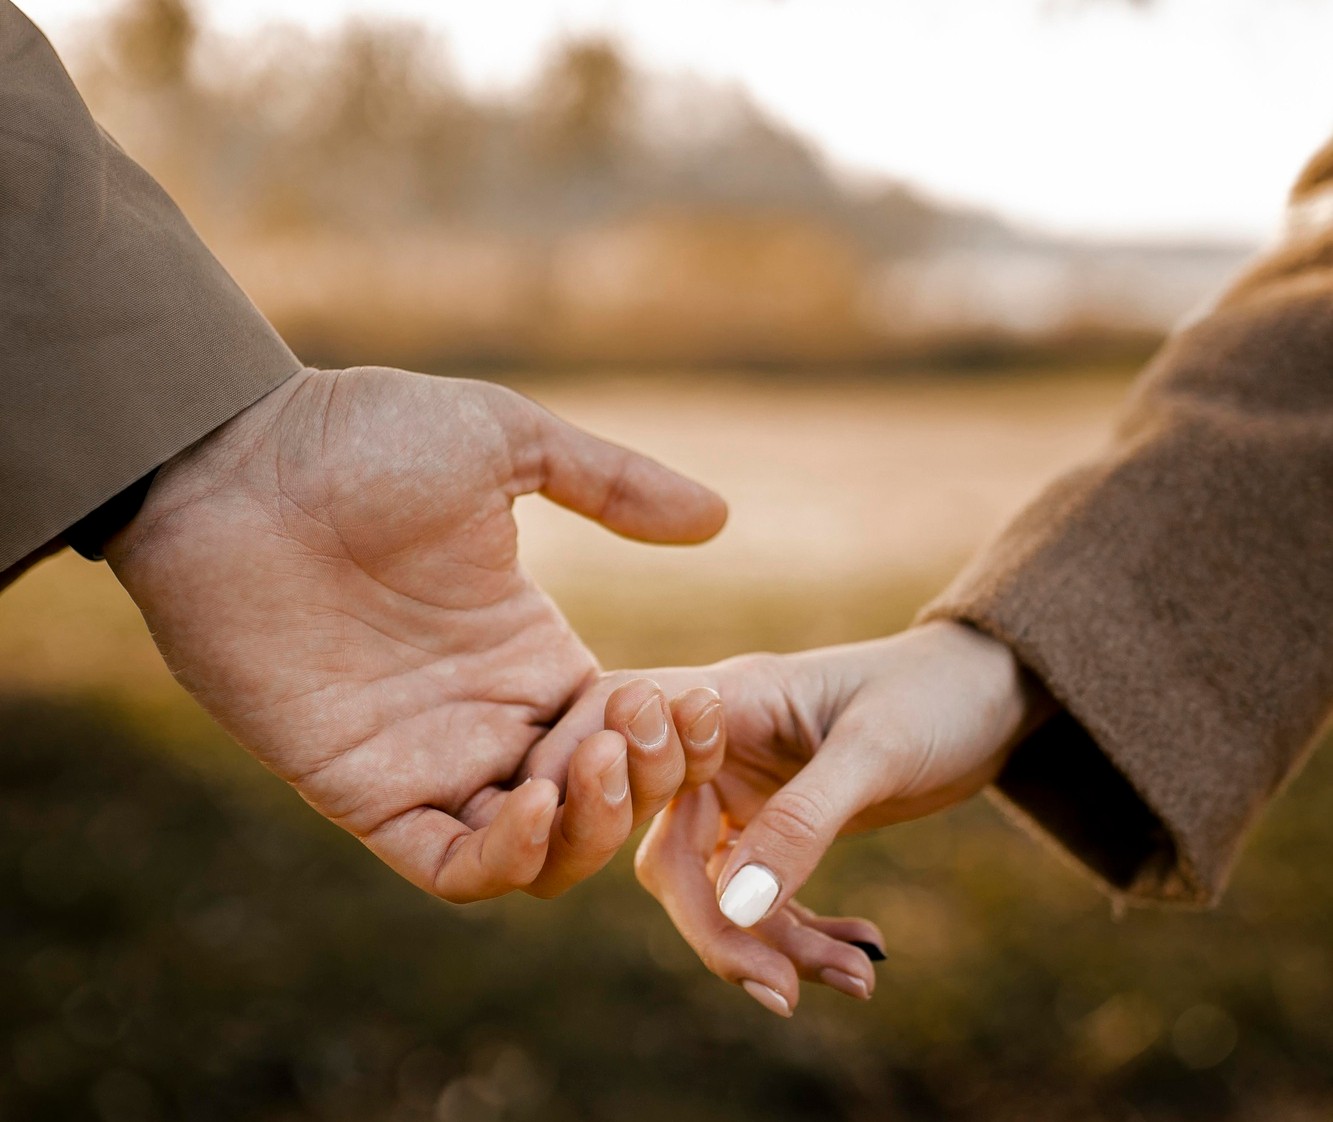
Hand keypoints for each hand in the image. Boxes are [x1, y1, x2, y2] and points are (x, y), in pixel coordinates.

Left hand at [105, 367, 726, 901]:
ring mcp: (431, 759)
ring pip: (540, 856)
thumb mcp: (508, 442)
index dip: (672, 735)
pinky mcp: (364, 790)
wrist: (233, 460)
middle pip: (600, 806)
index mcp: (531, 651)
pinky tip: (534, 801)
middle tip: (634, 725)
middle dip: (643, 783)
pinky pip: (450, 867)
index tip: (685, 698)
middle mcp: (490, 717)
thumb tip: (717, 516)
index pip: (631, 734)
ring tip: (592, 759)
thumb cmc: (363, 437)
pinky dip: (506, 860)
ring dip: (590, 830)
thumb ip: (613, 484)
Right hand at [548, 622, 1051, 1013]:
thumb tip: (734, 906)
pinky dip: (803, 936)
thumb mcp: (877, 752)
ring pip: (720, 894)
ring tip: (858, 977)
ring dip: (775, 946)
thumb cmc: (936, 692)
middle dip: (717, 931)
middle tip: (781, 989)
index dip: (588, 807)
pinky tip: (862, 951)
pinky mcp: (778, 828)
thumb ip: (804, 822)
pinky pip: (765, 901)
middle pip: (671, 856)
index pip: (623, 753)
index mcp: (721, 702)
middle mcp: (717, 749)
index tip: (579, 868)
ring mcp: (745, 792)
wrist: (992, 691)